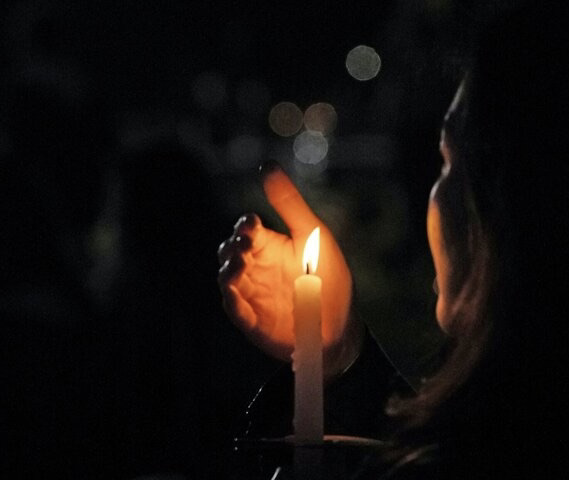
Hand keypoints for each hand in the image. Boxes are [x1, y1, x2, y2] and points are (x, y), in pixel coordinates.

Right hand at [217, 164, 362, 379]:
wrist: (340, 324)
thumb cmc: (328, 276)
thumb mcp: (312, 234)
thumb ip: (288, 202)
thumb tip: (267, 165)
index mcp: (268, 245)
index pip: (245, 229)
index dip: (245, 225)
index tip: (252, 224)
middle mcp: (255, 267)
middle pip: (229, 251)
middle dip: (233, 246)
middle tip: (244, 244)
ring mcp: (251, 294)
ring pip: (227, 278)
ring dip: (228, 270)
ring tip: (239, 264)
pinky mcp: (252, 320)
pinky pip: (235, 309)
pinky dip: (232, 300)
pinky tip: (235, 292)